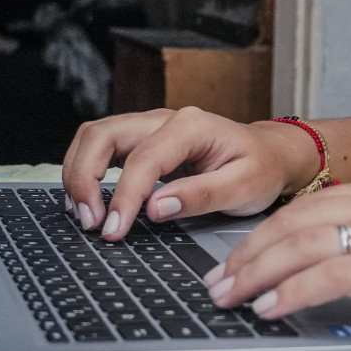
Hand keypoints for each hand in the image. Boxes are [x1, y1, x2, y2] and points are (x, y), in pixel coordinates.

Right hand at [59, 108, 316, 240]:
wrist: (271, 155)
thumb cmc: (262, 169)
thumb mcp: (245, 187)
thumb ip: (201, 196)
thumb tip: (156, 207)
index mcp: (191, 126)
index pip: (142, 159)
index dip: (123, 196)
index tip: (114, 230)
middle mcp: (164, 120)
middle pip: (102, 135)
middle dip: (84, 178)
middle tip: (90, 222)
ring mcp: (150, 127)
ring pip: (94, 136)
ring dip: (79, 174)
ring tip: (85, 215)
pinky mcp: (142, 140)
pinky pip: (101, 147)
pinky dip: (86, 171)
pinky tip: (89, 201)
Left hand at [205, 175, 350, 343]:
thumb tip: (343, 274)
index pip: (313, 206)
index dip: (268, 234)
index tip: (241, 259)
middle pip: (297, 220)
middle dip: (249, 252)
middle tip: (219, 282)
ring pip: (303, 243)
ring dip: (258, 272)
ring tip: (231, 298)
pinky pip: (330, 273)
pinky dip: (293, 291)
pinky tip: (273, 309)